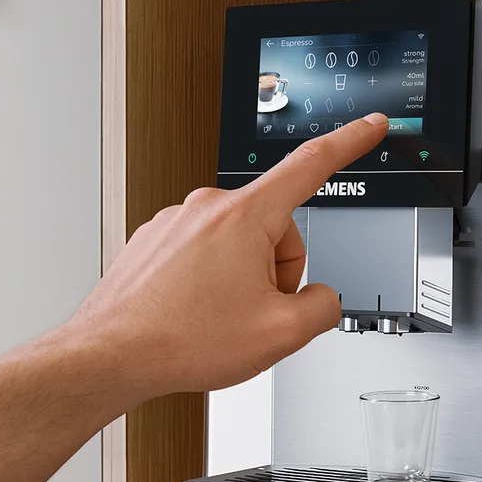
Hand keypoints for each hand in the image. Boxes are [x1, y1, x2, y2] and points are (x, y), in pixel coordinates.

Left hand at [64, 112, 388, 404]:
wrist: (111, 356)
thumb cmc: (180, 339)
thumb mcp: (282, 334)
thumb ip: (324, 308)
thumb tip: (320, 298)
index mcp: (245, 217)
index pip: (313, 165)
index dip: (351, 142)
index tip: (370, 125)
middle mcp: (208, 208)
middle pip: (276, 229)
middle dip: (277, 271)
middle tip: (254, 312)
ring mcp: (176, 222)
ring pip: (240, 246)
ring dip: (242, 281)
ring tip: (216, 318)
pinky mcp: (155, 241)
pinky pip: (205, 255)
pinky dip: (210, 284)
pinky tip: (196, 314)